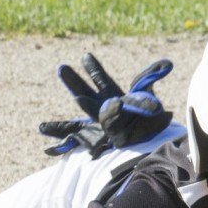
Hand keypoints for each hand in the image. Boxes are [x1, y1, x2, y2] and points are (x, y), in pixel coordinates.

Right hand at [43, 53, 174, 155]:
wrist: (150, 143)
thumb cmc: (148, 120)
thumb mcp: (149, 98)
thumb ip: (149, 82)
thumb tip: (166, 64)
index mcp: (113, 97)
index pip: (103, 82)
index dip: (95, 70)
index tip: (87, 57)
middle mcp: (100, 111)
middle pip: (85, 97)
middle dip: (74, 83)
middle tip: (62, 68)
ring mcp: (96, 128)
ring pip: (74, 125)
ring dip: (58, 126)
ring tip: (41, 127)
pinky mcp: (95, 143)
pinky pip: (77, 146)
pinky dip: (61, 148)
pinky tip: (47, 150)